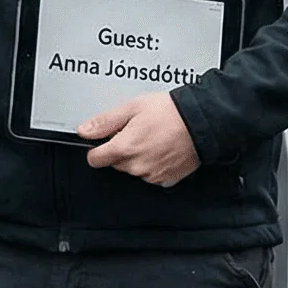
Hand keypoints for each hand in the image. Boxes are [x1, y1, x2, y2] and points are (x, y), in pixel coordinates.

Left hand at [79, 93, 199, 186]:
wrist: (202, 121)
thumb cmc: (170, 112)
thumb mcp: (132, 108)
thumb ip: (104, 122)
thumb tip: (85, 131)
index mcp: (124, 148)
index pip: (94, 159)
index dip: (98, 148)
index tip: (105, 140)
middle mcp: (137, 166)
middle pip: (115, 163)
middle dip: (121, 150)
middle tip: (136, 132)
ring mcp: (152, 175)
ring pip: (133, 169)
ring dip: (137, 157)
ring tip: (152, 137)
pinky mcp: (166, 179)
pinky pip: (150, 174)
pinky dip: (153, 163)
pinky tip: (161, 148)